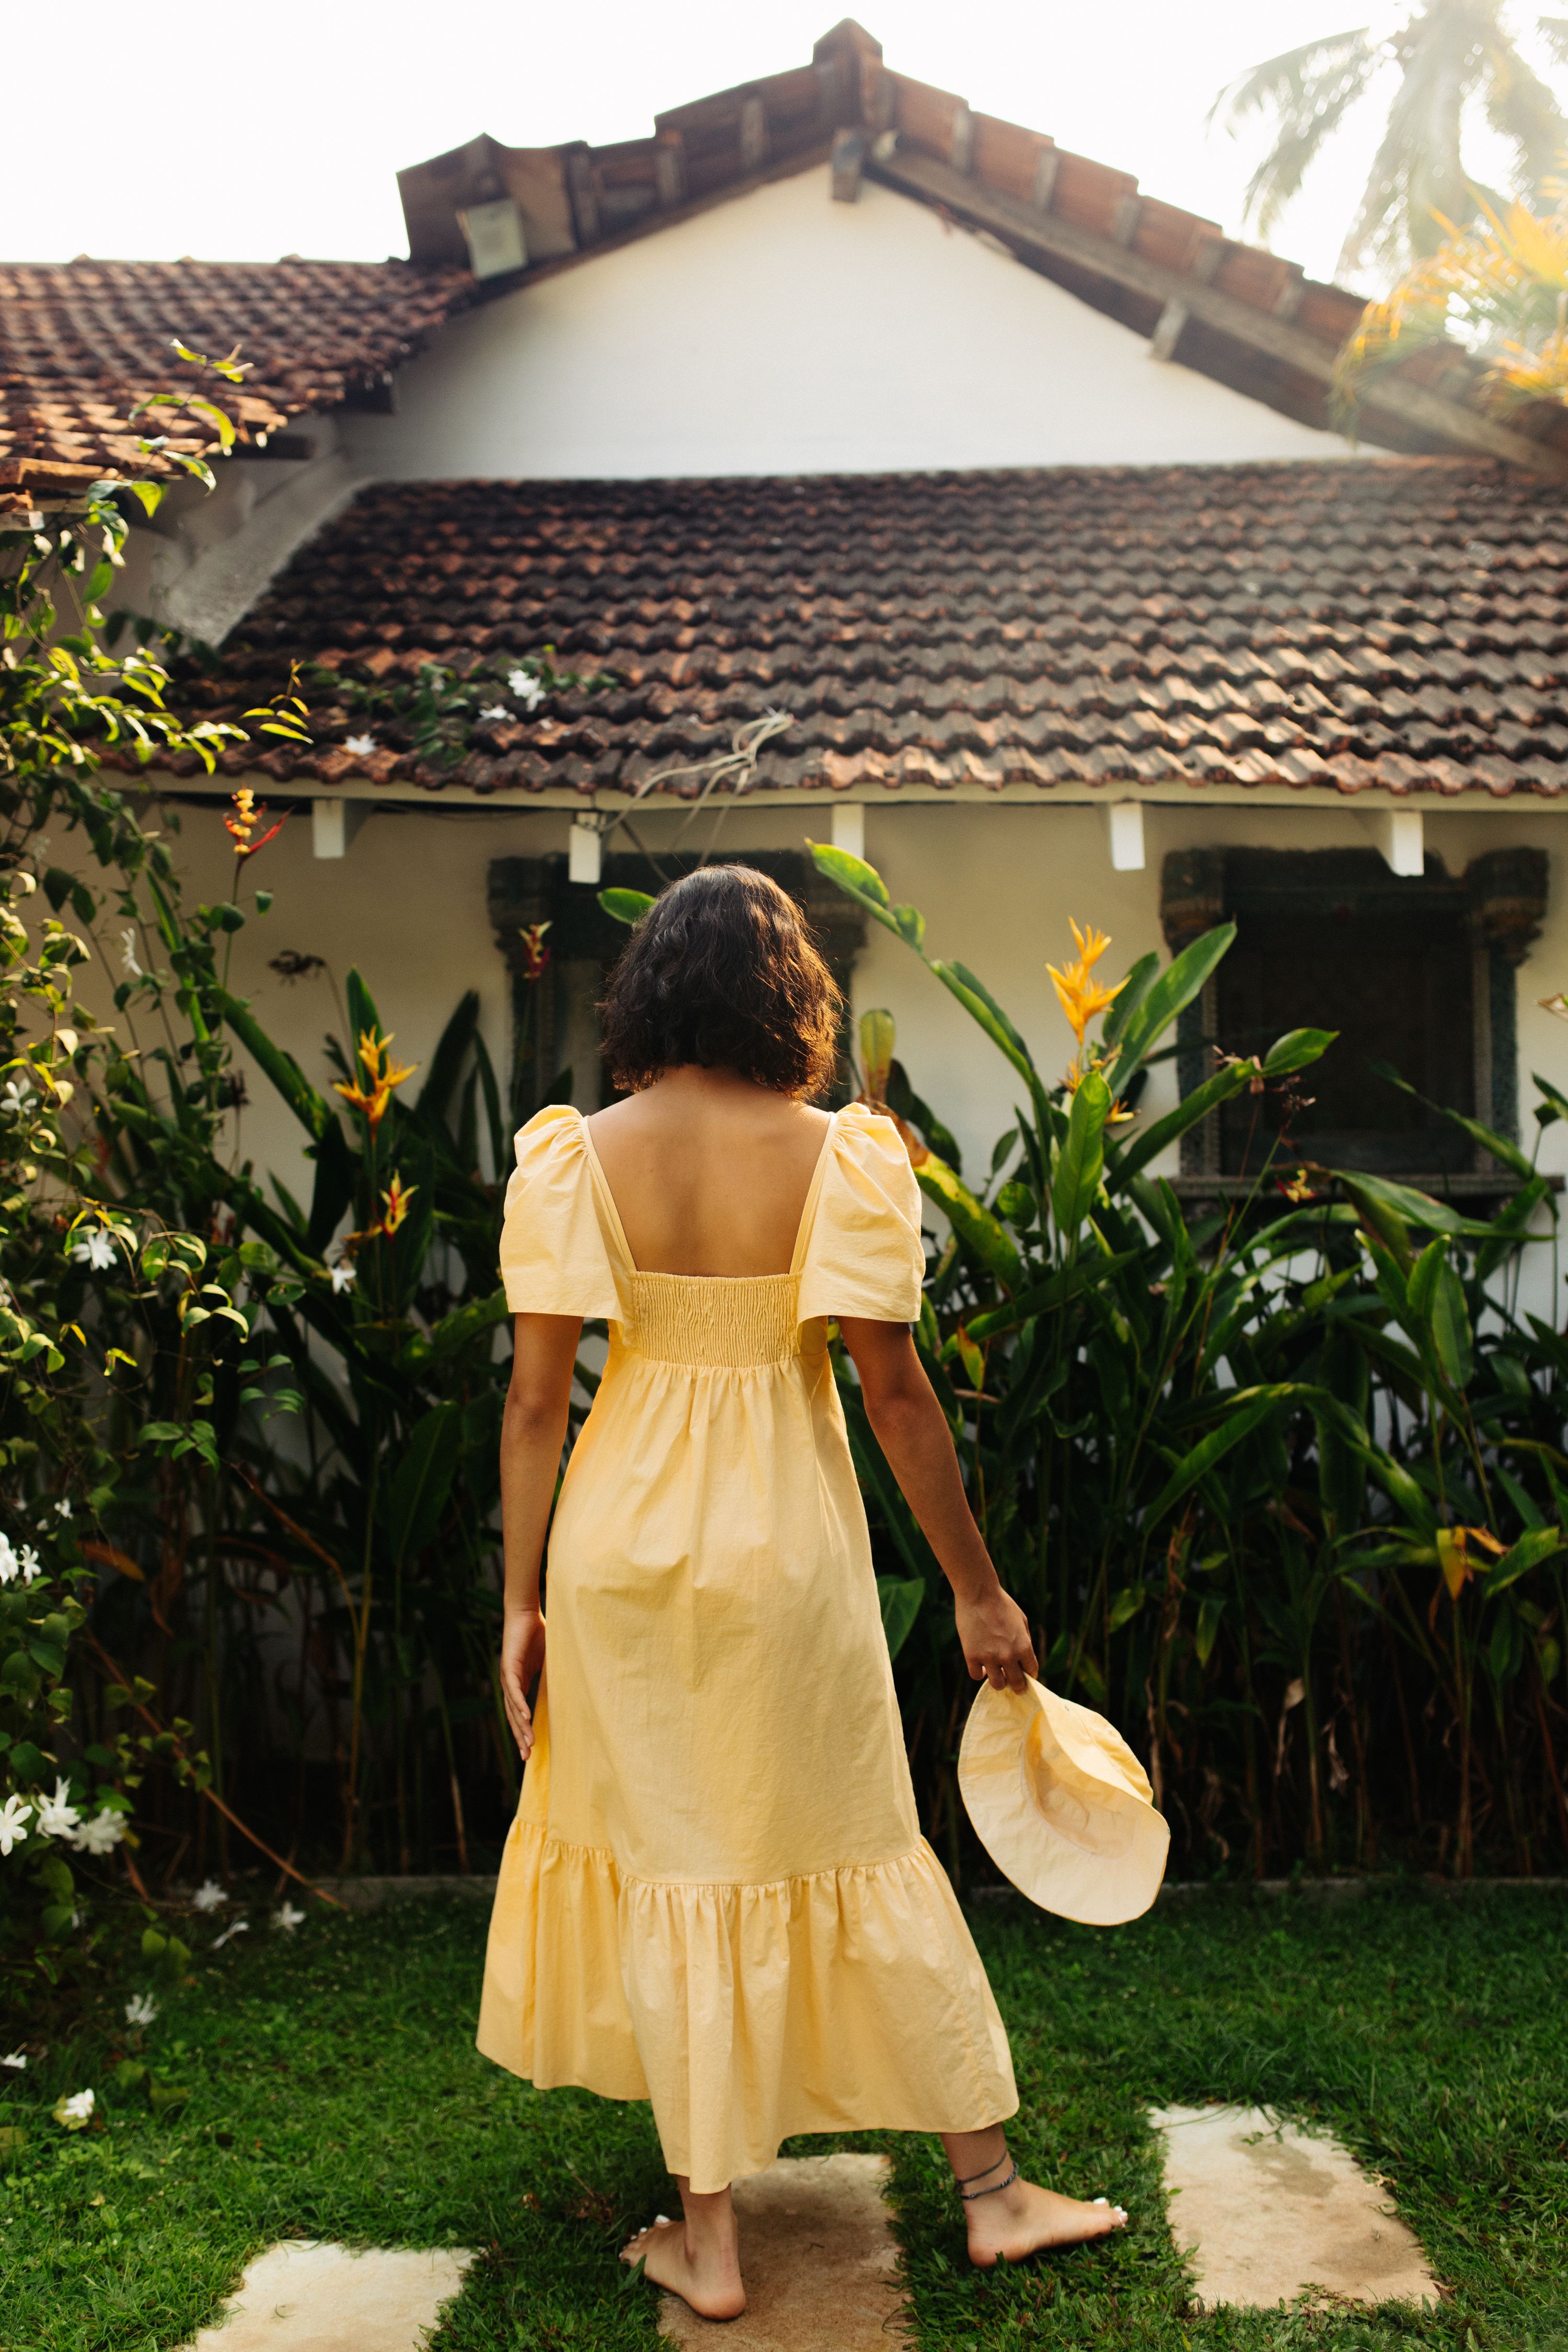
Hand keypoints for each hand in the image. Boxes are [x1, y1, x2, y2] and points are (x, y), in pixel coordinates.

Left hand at [500, 1607, 545, 1758]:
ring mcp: (507, 1676)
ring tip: (529, 1744)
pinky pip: (515, 1690)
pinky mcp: (508, 1666)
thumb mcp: (549, 1660)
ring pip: (512, 1708)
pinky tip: (526, 1718)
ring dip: (521, 1727)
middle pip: (513, 1717)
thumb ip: (555, 1674)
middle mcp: (510, 1683)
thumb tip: (574, 1686)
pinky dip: (520, 1705)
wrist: (525, 1612)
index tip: (531, 1750)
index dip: (524, 1732)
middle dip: (520, 1737)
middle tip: (527, 1757)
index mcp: (519, 1683)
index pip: (519, 1713)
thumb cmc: (539, 1633)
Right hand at [955, 1579, 1037, 1692]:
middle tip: (1015, 1686)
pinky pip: (977, 1675)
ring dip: (999, 1682)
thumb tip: (1023, 1658)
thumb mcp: (1021, 1620)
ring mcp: (989, 1657)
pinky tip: (982, 1668)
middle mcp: (1008, 1655)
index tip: (1027, 1675)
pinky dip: (980, 1673)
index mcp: (1023, 1646)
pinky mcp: (971, 1656)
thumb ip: (1025, 1640)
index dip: (1030, 1675)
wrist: (978, 1593)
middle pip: (1017, 1683)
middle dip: (1018, 1687)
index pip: (1032, 1671)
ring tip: (998, 1677)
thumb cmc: (1001, 1603)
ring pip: (997, 1684)